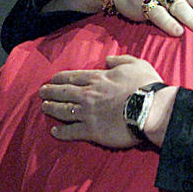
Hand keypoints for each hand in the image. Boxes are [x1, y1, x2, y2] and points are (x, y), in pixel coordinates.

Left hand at [40, 55, 164, 147]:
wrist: (150, 110)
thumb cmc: (146, 86)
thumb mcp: (136, 64)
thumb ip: (120, 60)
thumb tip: (108, 59)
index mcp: (98, 78)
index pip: (73, 77)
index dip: (60, 78)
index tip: (53, 79)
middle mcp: (88, 94)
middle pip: (63, 92)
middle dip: (51, 92)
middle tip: (42, 92)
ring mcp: (87, 113)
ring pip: (63, 110)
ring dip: (51, 108)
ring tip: (44, 107)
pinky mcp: (91, 131)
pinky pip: (71, 131)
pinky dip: (61, 132)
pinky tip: (54, 131)